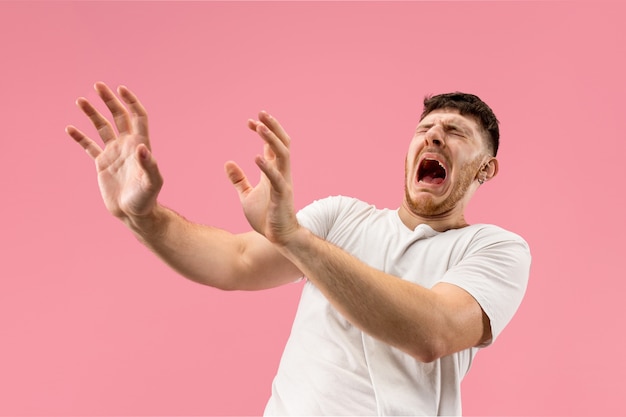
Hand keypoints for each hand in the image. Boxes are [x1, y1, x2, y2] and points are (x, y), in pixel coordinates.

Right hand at [66, 82, 162, 221]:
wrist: (133, 213)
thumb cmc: (146, 199)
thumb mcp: (152, 183)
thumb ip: (149, 165)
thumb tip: (142, 147)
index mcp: (140, 145)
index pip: (137, 116)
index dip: (131, 102)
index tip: (121, 89)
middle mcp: (127, 145)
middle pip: (118, 116)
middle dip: (109, 100)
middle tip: (98, 85)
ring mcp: (114, 153)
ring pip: (102, 127)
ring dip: (92, 113)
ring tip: (80, 100)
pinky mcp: (102, 163)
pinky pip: (89, 146)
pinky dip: (80, 137)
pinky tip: (70, 128)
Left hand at [225, 111, 299, 244]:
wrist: (278, 237)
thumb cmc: (266, 217)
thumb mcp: (247, 195)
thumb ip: (239, 179)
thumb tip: (228, 162)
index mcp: (274, 172)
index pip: (272, 145)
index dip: (264, 131)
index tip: (250, 121)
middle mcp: (282, 174)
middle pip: (282, 144)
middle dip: (273, 127)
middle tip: (261, 113)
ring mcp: (283, 183)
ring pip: (283, 155)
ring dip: (271, 140)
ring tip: (259, 127)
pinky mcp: (282, 196)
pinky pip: (276, 178)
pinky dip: (267, 167)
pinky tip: (256, 157)